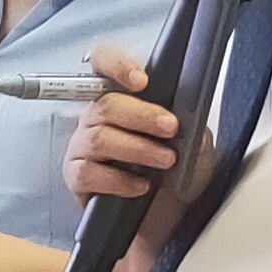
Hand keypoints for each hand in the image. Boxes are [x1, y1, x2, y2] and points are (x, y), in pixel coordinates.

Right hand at [65, 46, 178, 205]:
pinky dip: (120, 180)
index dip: (116, 64)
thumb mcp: (194, 137)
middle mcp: (96, 116)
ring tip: (166, 160)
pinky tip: (141, 185)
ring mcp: (83, 146)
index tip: (142, 81)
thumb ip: (188, 117)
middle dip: (142, 115)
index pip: (102, 61)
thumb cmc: (180, 167)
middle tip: (171, 128)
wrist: (175, 210)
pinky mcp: (77, 177)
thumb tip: (189, 106)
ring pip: (99, 139)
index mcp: (121, 95)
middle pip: (105, 104)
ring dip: (137, 148)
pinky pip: (89, 173)